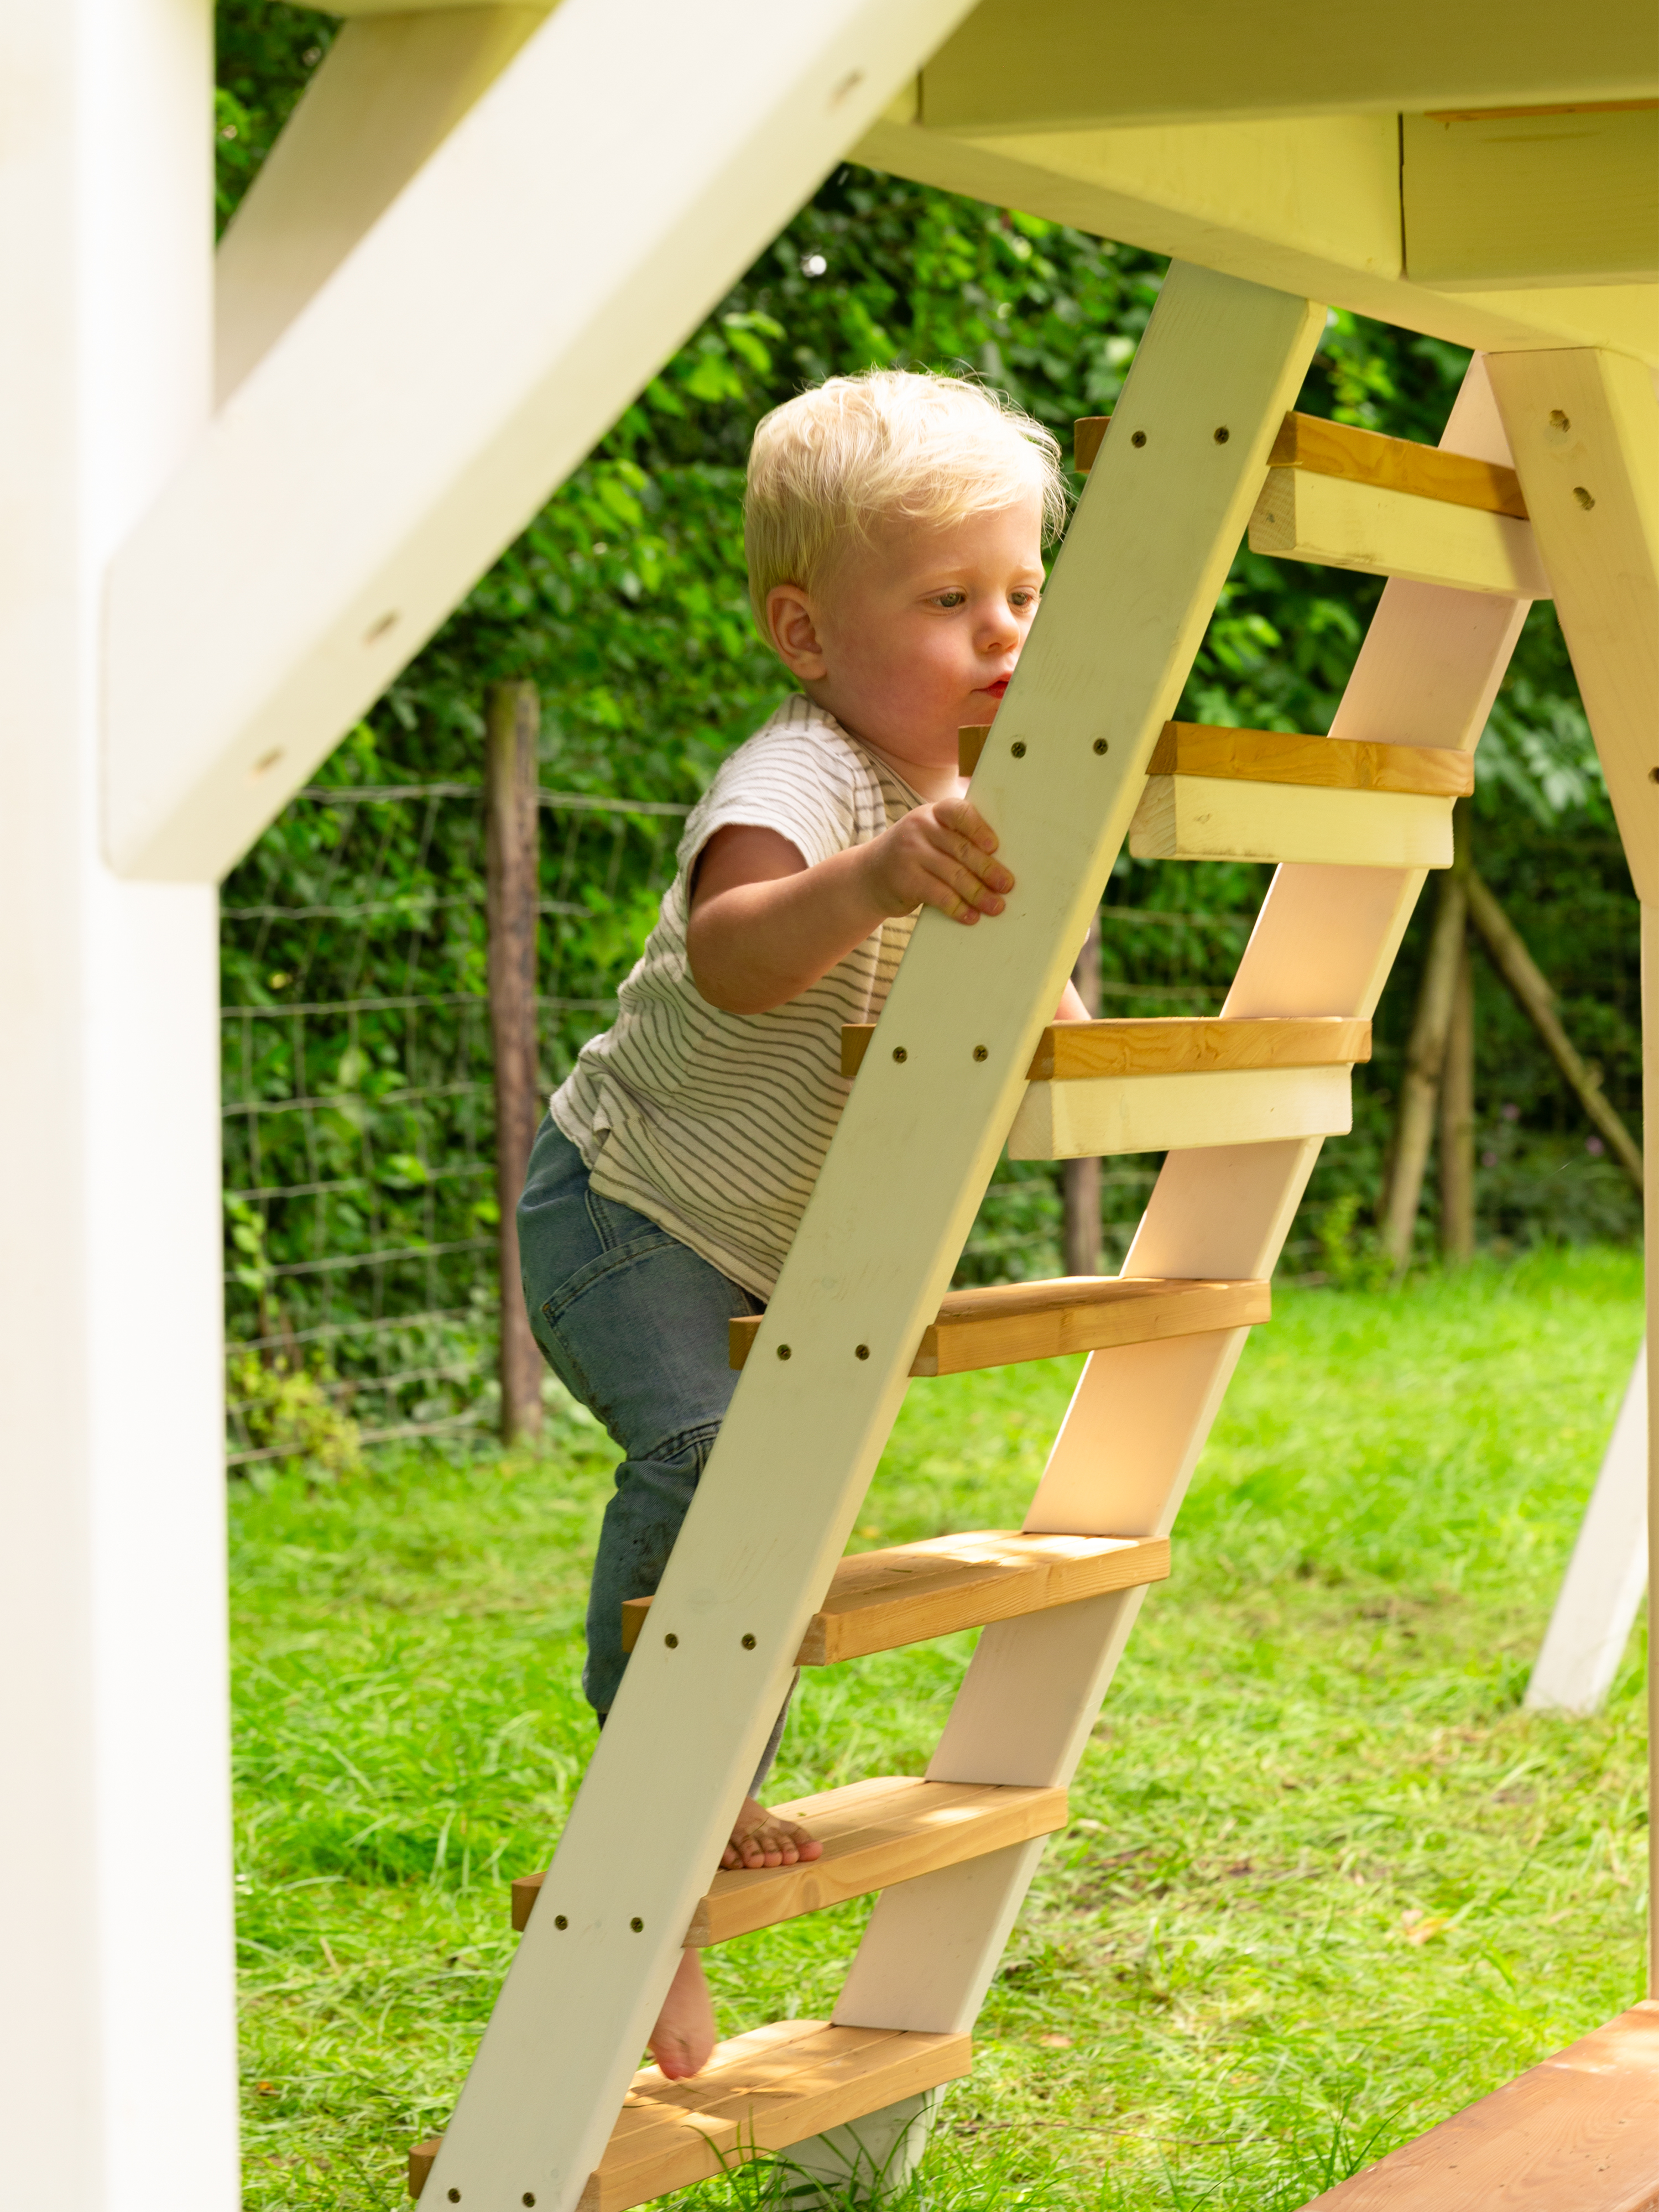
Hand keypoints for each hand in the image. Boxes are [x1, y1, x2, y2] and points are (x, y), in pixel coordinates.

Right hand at [859, 798, 1013, 925]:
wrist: (868, 875)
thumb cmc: (914, 856)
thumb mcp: (930, 837)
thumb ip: (957, 840)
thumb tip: (1002, 864)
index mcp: (934, 813)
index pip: (959, 812)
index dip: (978, 829)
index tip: (994, 847)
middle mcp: (920, 828)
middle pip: (961, 849)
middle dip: (987, 869)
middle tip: (1007, 885)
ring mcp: (909, 853)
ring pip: (953, 874)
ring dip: (978, 893)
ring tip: (995, 906)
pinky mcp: (904, 880)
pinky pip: (939, 895)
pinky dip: (958, 908)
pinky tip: (970, 916)